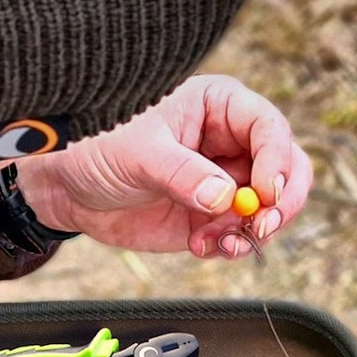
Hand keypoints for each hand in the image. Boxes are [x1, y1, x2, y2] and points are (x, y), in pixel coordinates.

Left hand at [16, 75, 311, 257]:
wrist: (70, 187)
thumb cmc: (100, 145)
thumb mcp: (140, 153)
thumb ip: (184, 174)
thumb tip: (225, 197)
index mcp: (219, 108)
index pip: (270, 129)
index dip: (276, 162)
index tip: (264, 194)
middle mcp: (229, 145)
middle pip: (286, 170)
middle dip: (281, 203)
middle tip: (261, 226)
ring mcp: (222, 184)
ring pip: (267, 209)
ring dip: (253, 231)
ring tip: (222, 243)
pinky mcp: (209, 218)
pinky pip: (238, 236)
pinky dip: (229, 247)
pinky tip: (203, 246)